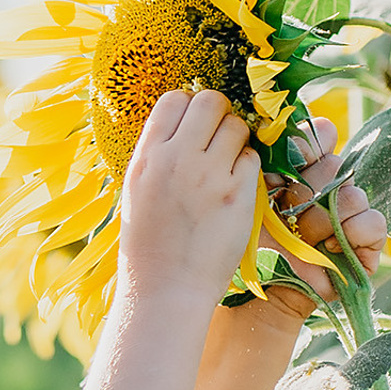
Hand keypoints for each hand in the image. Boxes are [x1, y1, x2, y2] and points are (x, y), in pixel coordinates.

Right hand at [117, 87, 263, 305]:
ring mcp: (209, 176)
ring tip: (227, 167)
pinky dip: (247, 169)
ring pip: (237, 126)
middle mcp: (176, 159)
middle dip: (219, 114)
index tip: (194, 127)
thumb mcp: (138, 191)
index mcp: (146, 157)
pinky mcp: (238, 195)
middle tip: (218, 139)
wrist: (165, 290)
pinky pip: (252, 160)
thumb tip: (184, 125)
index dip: (189, 107)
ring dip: (237, 141)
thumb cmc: (149, 246)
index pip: (173, 99)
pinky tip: (236, 189)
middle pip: (210, 101)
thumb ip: (159, 155)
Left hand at [264, 122, 390, 315]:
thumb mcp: (254, 198)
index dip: (305, 148)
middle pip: (335, 166)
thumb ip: (267, 162)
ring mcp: (352, 212)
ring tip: (303, 239)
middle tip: (287, 216)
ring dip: (322, 222)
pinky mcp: (368, 240)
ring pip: (354, 196)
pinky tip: (330, 248)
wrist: (264, 290)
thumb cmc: (255, 244)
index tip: (284, 168)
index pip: (320, 135)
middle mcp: (332, 185)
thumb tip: (286, 128)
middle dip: (306, 194)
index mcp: (304, 168)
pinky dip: (351, 235)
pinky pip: (373, 223)